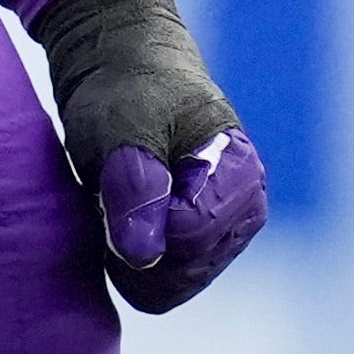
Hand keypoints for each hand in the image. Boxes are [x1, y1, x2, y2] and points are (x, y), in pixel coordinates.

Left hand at [32, 0, 266, 312]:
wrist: (121, 66)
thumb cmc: (124, 86)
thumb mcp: (119, 123)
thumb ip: (134, 184)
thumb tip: (144, 254)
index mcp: (240, 173)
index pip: (189, 239)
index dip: (143, 216)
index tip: (122, 171)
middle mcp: (242, 212)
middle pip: (180, 276)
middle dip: (135, 242)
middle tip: (111, 186)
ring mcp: (219, 235)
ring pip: (165, 287)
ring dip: (128, 250)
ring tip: (115, 196)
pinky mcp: (194, 249)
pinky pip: (155, 285)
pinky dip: (128, 257)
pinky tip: (119, 213)